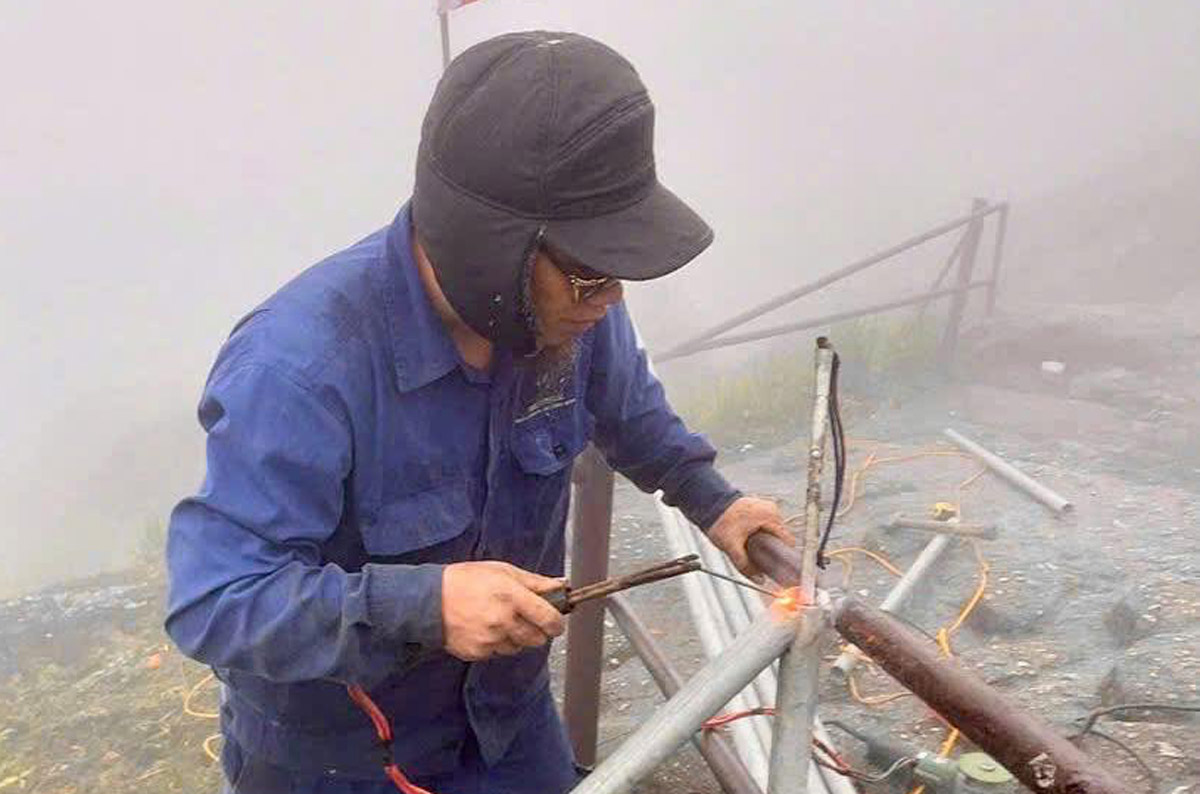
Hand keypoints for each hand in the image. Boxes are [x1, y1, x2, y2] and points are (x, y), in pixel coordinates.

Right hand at [441, 561, 566, 661]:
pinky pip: (498, 653)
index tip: (555, 622)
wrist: (430, 600)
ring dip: (516, 638)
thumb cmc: (467, 580)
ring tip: (499, 620)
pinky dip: (497, 644)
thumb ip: (535, 581)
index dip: (557, 623)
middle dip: (537, 631)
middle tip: (525, 619)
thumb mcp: (503, 571)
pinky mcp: (478, 653)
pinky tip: (484, 628)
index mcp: (513, 596)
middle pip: (538, 639)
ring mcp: (490, 639)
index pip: (549, 618)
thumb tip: (561, 585)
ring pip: (518, 647)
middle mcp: (504, 620)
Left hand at [707, 497, 793, 577]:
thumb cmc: (719, 520)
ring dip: (765, 541)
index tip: (778, 566)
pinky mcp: (759, 508)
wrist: (708, 503)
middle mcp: (772, 509)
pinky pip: (766, 525)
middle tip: (758, 558)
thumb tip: (759, 580)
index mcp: (770, 516)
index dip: (783, 556)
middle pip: (780, 537)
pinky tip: (750, 538)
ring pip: (773, 532)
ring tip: (752, 547)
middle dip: (770, 549)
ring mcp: (766, 507)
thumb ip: (745, 565)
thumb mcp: (731, 547)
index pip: (788, 541)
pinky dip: (760, 533)